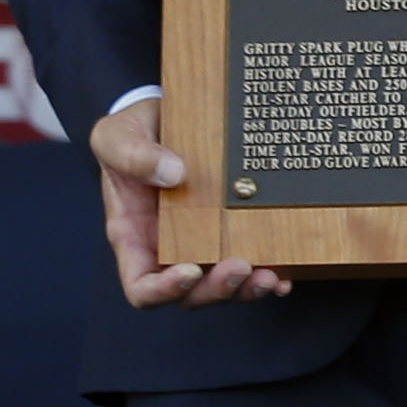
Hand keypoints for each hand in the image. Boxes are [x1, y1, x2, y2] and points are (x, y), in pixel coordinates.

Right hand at [91, 96, 289, 307]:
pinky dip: (273, 272)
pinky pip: (255, 260)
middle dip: (216, 290)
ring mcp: (206, 241)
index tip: (189, 271)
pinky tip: (289, 270)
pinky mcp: (237, 227)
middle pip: (190, 294)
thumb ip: (132, 154)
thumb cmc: (135, 130)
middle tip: (241, 267)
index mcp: (134, 236)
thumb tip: (173, 174)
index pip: (142, 286)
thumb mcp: (117, 135)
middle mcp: (170, 248)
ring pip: (225, 284)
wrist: (170, 112)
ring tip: (271, 276)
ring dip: (248, 288)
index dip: (163, 291)